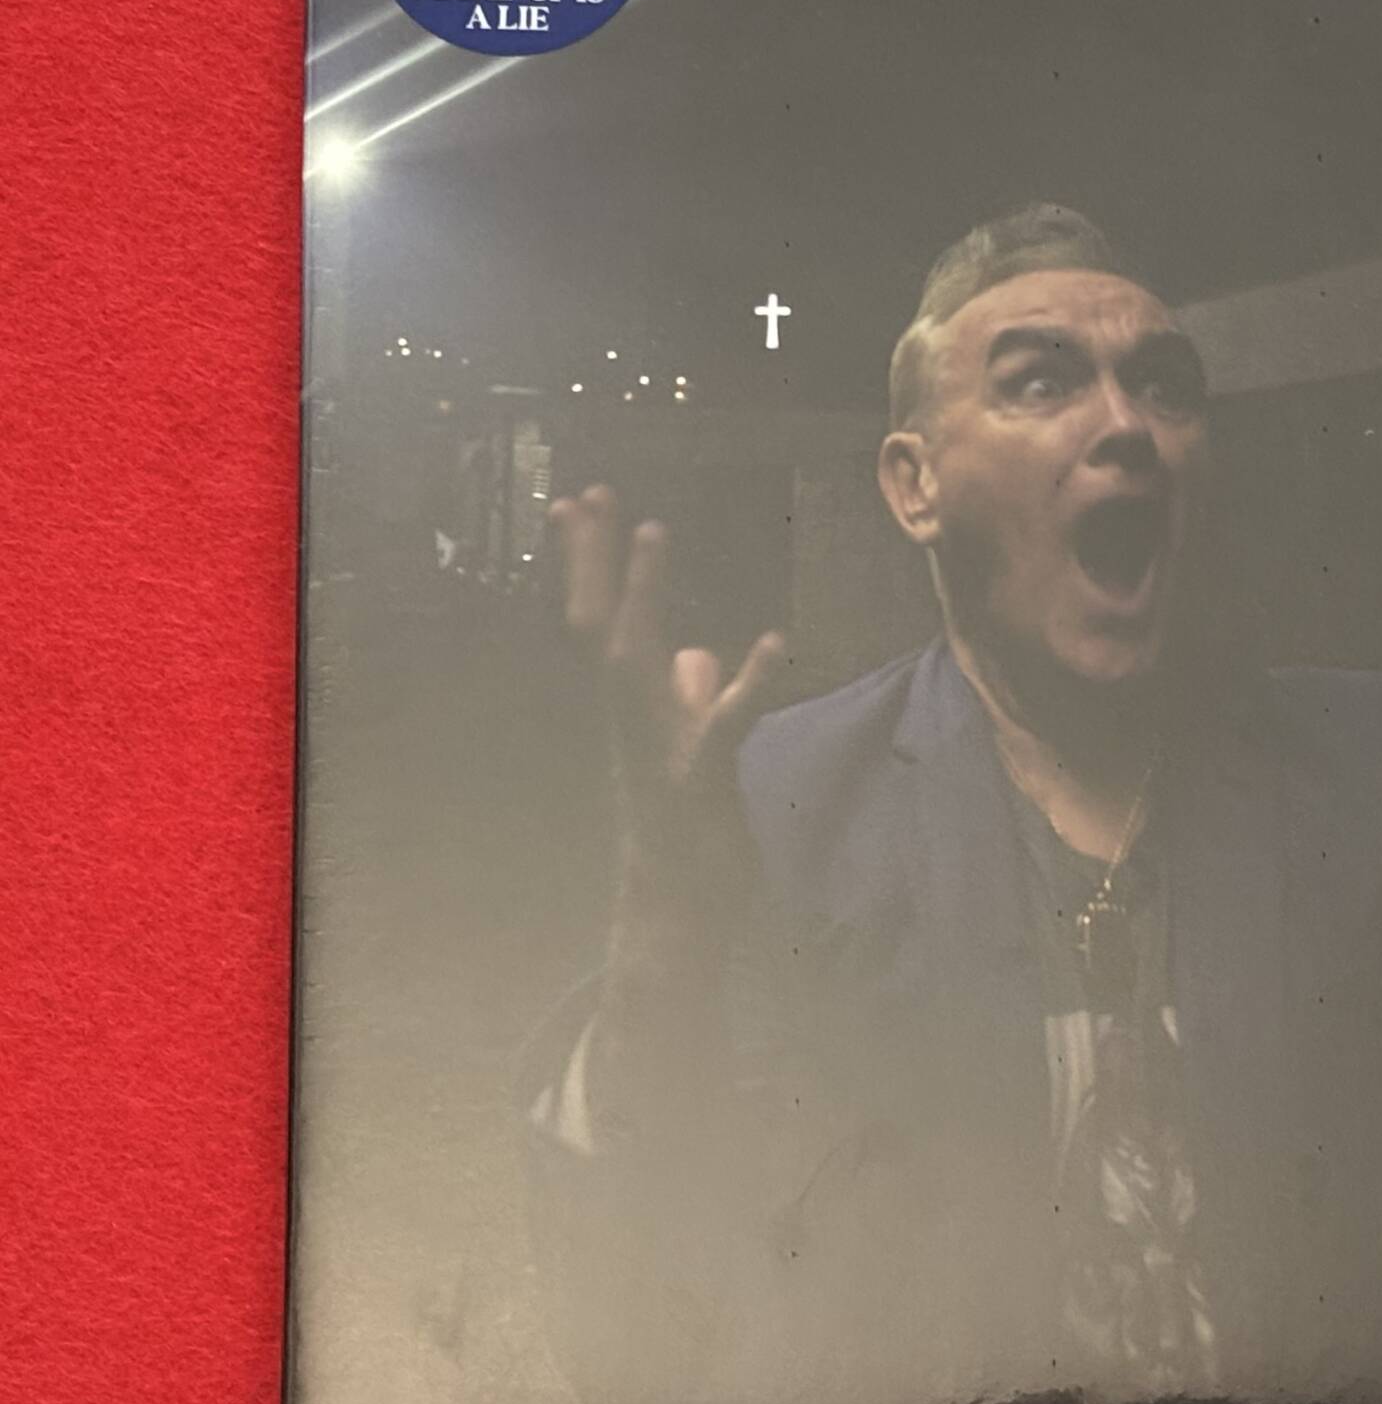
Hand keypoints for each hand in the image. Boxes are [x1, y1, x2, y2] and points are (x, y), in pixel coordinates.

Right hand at [551, 484, 789, 948]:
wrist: (678, 912)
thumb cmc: (686, 832)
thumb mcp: (692, 748)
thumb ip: (691, 698)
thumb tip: (698, 653)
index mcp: (633, 710)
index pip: (604, 620)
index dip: (594, 561)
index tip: (584, 500)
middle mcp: (632, 720)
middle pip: (600, 624)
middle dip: (594, 558)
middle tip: (588, 491)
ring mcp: (660, 748)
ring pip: (636, 663)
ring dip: (645, 596)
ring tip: (654, 531)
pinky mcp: (700, 781)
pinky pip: (722, 725)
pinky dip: (748, 683)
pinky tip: (776, 642)